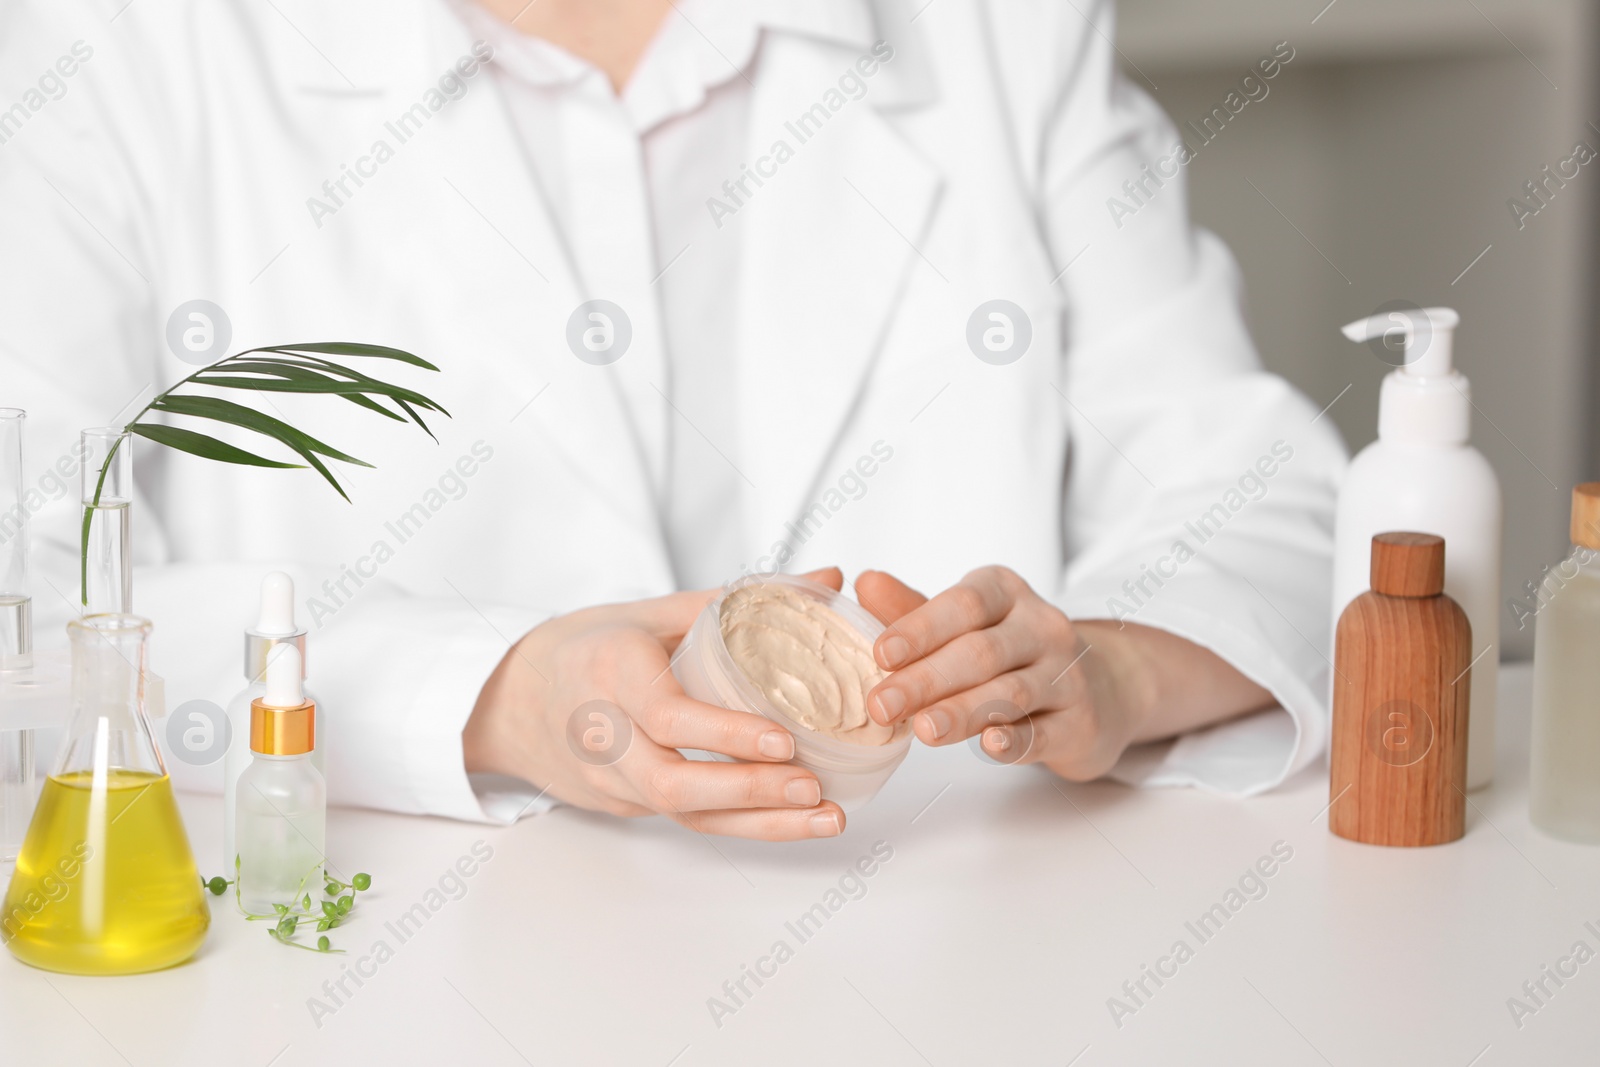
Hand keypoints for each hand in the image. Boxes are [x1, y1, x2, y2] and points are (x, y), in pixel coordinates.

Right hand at [462, 570, 850, 839]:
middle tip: (814, 787)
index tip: (784, 739)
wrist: (512, 698)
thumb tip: (826, 580)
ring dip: (760, 823)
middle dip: (749, 790)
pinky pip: (685, 821)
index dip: (726, 733)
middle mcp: (604, 732)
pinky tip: (793, 822)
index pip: (666, 713)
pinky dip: (743, 825)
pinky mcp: (623, 805)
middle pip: (673, 781)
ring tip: (825, 817)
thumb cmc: (589, 646)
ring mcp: (610, 778)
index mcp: (609, 670)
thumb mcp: (651, 611)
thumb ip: (737, 600)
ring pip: (683, 813)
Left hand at [855, 567, 1273, 779]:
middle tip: (880, 705)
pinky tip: (989, 746)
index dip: (921, 628)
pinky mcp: (1079, 723)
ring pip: (1010, 693)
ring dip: (963, 712)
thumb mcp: (965, 622)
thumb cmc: (1012, 651)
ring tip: (922, 730)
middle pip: (981, 652)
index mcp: (1006, 592)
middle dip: (926, 680)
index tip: (880, 654)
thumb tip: (863, 583)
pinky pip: (1044, 732)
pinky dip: (1016, 740)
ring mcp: (1066, 675)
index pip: (964, 604)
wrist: (1100, 687)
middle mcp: (1042, 626)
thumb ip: (913, 609)